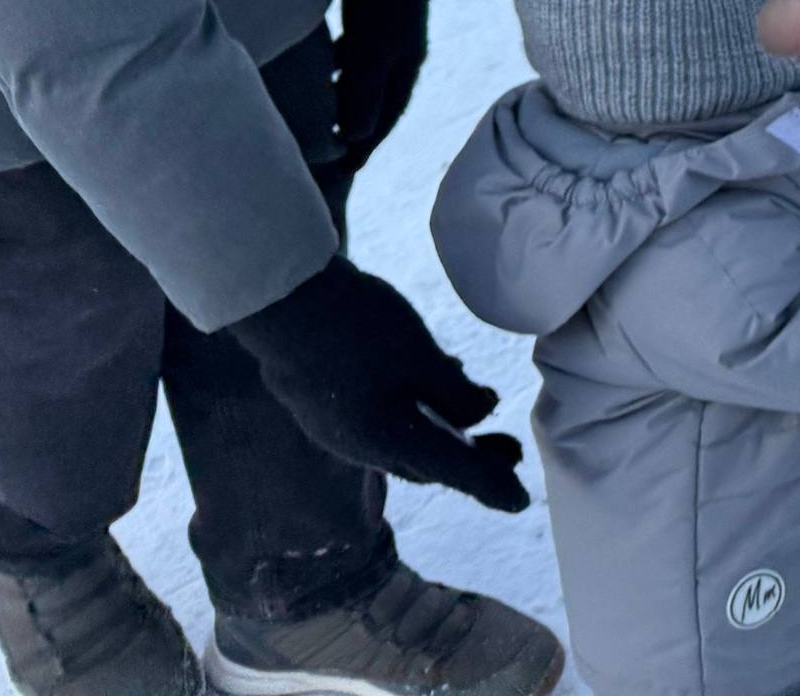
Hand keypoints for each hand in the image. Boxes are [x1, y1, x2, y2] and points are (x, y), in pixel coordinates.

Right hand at [227, 257, 529, 510]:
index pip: (453, 470)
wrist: (279, 299)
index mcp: (386, 442)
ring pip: (403, 443)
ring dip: (445, 435)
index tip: (520, 501)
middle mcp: (359, 447)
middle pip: (428, 463)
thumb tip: (480, 416)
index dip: (490, 483)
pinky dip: (418, 414)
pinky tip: (435, 387)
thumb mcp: (420, 357)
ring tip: (481, 418)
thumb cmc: (356, 327)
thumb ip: (454, 394)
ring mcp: (336, 427)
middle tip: (513, 452)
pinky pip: (382, 422)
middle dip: (473, 460)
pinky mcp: (325, 405)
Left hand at [334, 0, 436, 171]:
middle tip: (332, 151)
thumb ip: (362, 95)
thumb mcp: (370, 52)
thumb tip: (353, 140)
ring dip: (346, 100)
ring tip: (322, 116)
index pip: (384, 121)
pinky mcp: (374, 18)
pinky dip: (339, 71)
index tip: (343, 172)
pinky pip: (354, 57)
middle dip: (356, 129)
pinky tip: (321, 68)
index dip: (364, 148)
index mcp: (405, 71)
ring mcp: (388, 37)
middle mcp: (400, 58)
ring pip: (365, 80)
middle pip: (377, 104)